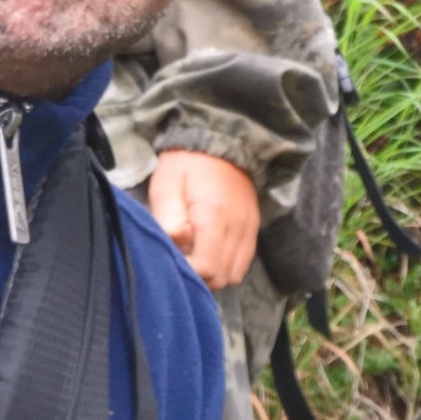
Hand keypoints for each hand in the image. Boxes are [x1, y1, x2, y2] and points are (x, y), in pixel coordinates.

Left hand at [147, 150, 259, 289]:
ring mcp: (249, 228)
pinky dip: (227, 265)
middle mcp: (238, 227)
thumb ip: (169, 219)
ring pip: (234, 274)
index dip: (186, 272)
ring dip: (213, 273)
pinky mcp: (254, 228)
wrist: (220, 141)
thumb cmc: (186, 165)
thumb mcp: (166, 186)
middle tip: (182, 258)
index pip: (206, 269)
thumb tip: (178, 246)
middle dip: (199, 276)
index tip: (173, 259)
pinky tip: (211, 250)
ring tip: (196, 254)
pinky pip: (243, 263)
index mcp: (214, 217)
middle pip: (221, 278)